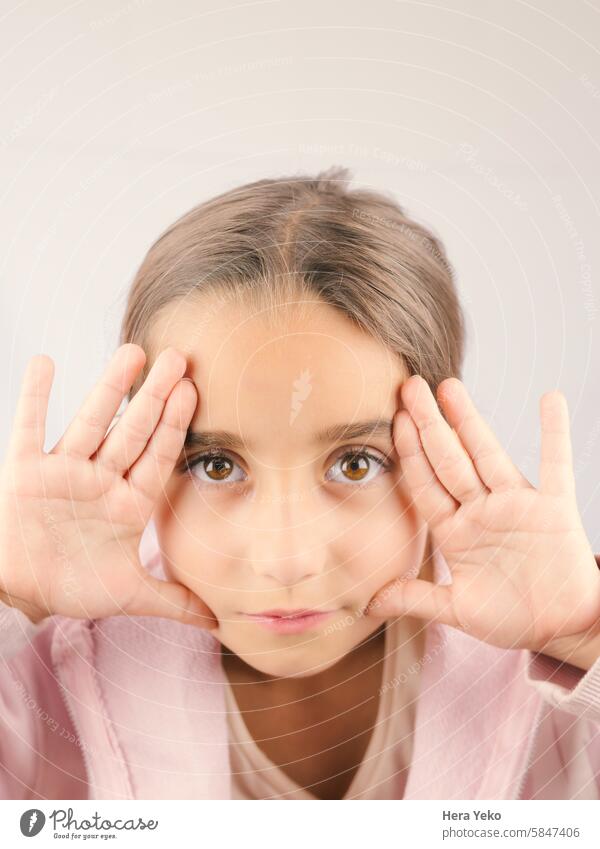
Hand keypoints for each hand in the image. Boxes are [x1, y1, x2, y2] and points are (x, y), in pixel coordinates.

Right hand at [0, 344, 216, 628]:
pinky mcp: (24, 472)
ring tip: (132, 353)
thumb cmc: (73, 586)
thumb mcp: (129, 594)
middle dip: (154, 397)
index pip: (158, 458)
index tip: (194, 392)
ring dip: (108, 388)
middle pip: (132, 431)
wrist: (20, 591)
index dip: (176, 426)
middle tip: (179, 358)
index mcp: (128, 503)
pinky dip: (34, 397)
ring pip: (90, 423)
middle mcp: (101, 480)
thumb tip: (219, 620)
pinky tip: (45, 363)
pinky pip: (29, 428)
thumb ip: (173, 601)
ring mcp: (64, 472)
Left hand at [364, 375, 599, 652]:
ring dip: (470, 421)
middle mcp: (481, 511)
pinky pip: (555, 466)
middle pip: (449, 460)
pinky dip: (555, 433)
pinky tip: (550, 400)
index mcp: (455, 532)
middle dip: (428, 425)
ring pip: (488, 455)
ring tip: (450, 386)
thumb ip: (416, 599)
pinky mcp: (555, 511)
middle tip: (409, 387)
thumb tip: (367, 604)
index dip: (409, 454)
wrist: (561, 627)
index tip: (393, 421)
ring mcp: (516, 506)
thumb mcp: (457, 609)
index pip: (425, 485)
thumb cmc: (511, 616)